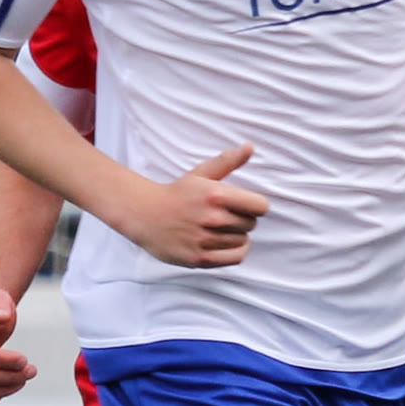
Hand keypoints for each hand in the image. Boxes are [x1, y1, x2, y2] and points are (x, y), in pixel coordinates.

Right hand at [120, 143, 268, 268]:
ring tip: (218, 228)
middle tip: (224, 215)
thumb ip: (228, 162)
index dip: (255, 205)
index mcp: (216, 195)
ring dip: (235, 235)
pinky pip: (236, 257)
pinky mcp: (199, 258)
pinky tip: (225, 242)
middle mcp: (212, 218)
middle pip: (251, 224)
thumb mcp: (201, 174)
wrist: (144, 215)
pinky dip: (235, 251)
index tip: (244, 205)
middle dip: (243, 219)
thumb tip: (251, 146)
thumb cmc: (177, 193)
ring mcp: (205, 240)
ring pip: (243, 241)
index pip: (260, 206)